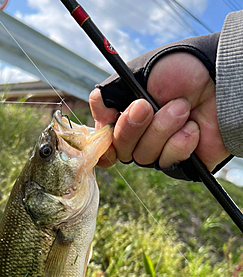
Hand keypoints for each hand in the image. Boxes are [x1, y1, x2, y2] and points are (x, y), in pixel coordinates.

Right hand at [89, 52, 229, 170]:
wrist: (219, 78)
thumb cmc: (180, 71)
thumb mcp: (137, 74)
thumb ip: (109, 94)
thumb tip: (97, 118)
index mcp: (126, 120)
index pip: (105, 144)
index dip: (103, 142)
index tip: (107, 128)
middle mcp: (141, 140)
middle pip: (122, 151)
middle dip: (132, 128)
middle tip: (146, 106)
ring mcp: (160, 153)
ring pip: (144, 157)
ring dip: (163, 129)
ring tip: (182, 108)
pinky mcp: (181, 164)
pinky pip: (169, 162)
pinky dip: (181, 142)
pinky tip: (193, 127)